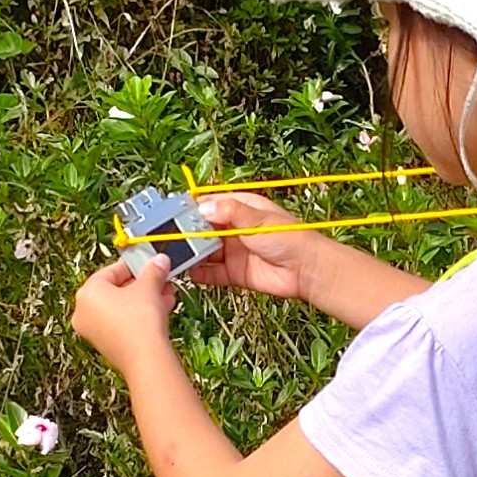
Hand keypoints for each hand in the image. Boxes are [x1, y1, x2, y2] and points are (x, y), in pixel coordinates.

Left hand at [70, 256, 176, 372]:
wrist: (145, 357)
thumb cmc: (139, 322)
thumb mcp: (148, 287)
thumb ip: (153, 270)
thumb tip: (159, 261)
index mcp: (87, 293)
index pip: (110, 271)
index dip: (134, 266)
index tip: (148, 265)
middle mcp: (84, 312)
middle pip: (116, 291)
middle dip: (142, 285)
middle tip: (158, 280)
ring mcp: (93, 331)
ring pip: (121, 308)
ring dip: (144, 300)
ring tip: (164, 296)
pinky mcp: (106, 345)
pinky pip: (122, 323)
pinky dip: (139, 316)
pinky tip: (160, 312)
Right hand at [186, 191, 340, 300]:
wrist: (307, 270)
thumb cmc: (289, 238)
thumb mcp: (257, 219)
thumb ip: (229, 212)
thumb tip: (202, 207)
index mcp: (241, 208)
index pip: (210, 204)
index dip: (192, 208)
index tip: (173, 212)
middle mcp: (235, 229)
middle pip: (203, 229)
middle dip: (187, 232)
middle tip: (168, 236)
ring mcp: (234, 251)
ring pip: (205, 251)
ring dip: (191, 253)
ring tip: (173, 254)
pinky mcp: (235, 272)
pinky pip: (212, 273)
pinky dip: (199, 273)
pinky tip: (187, 272)